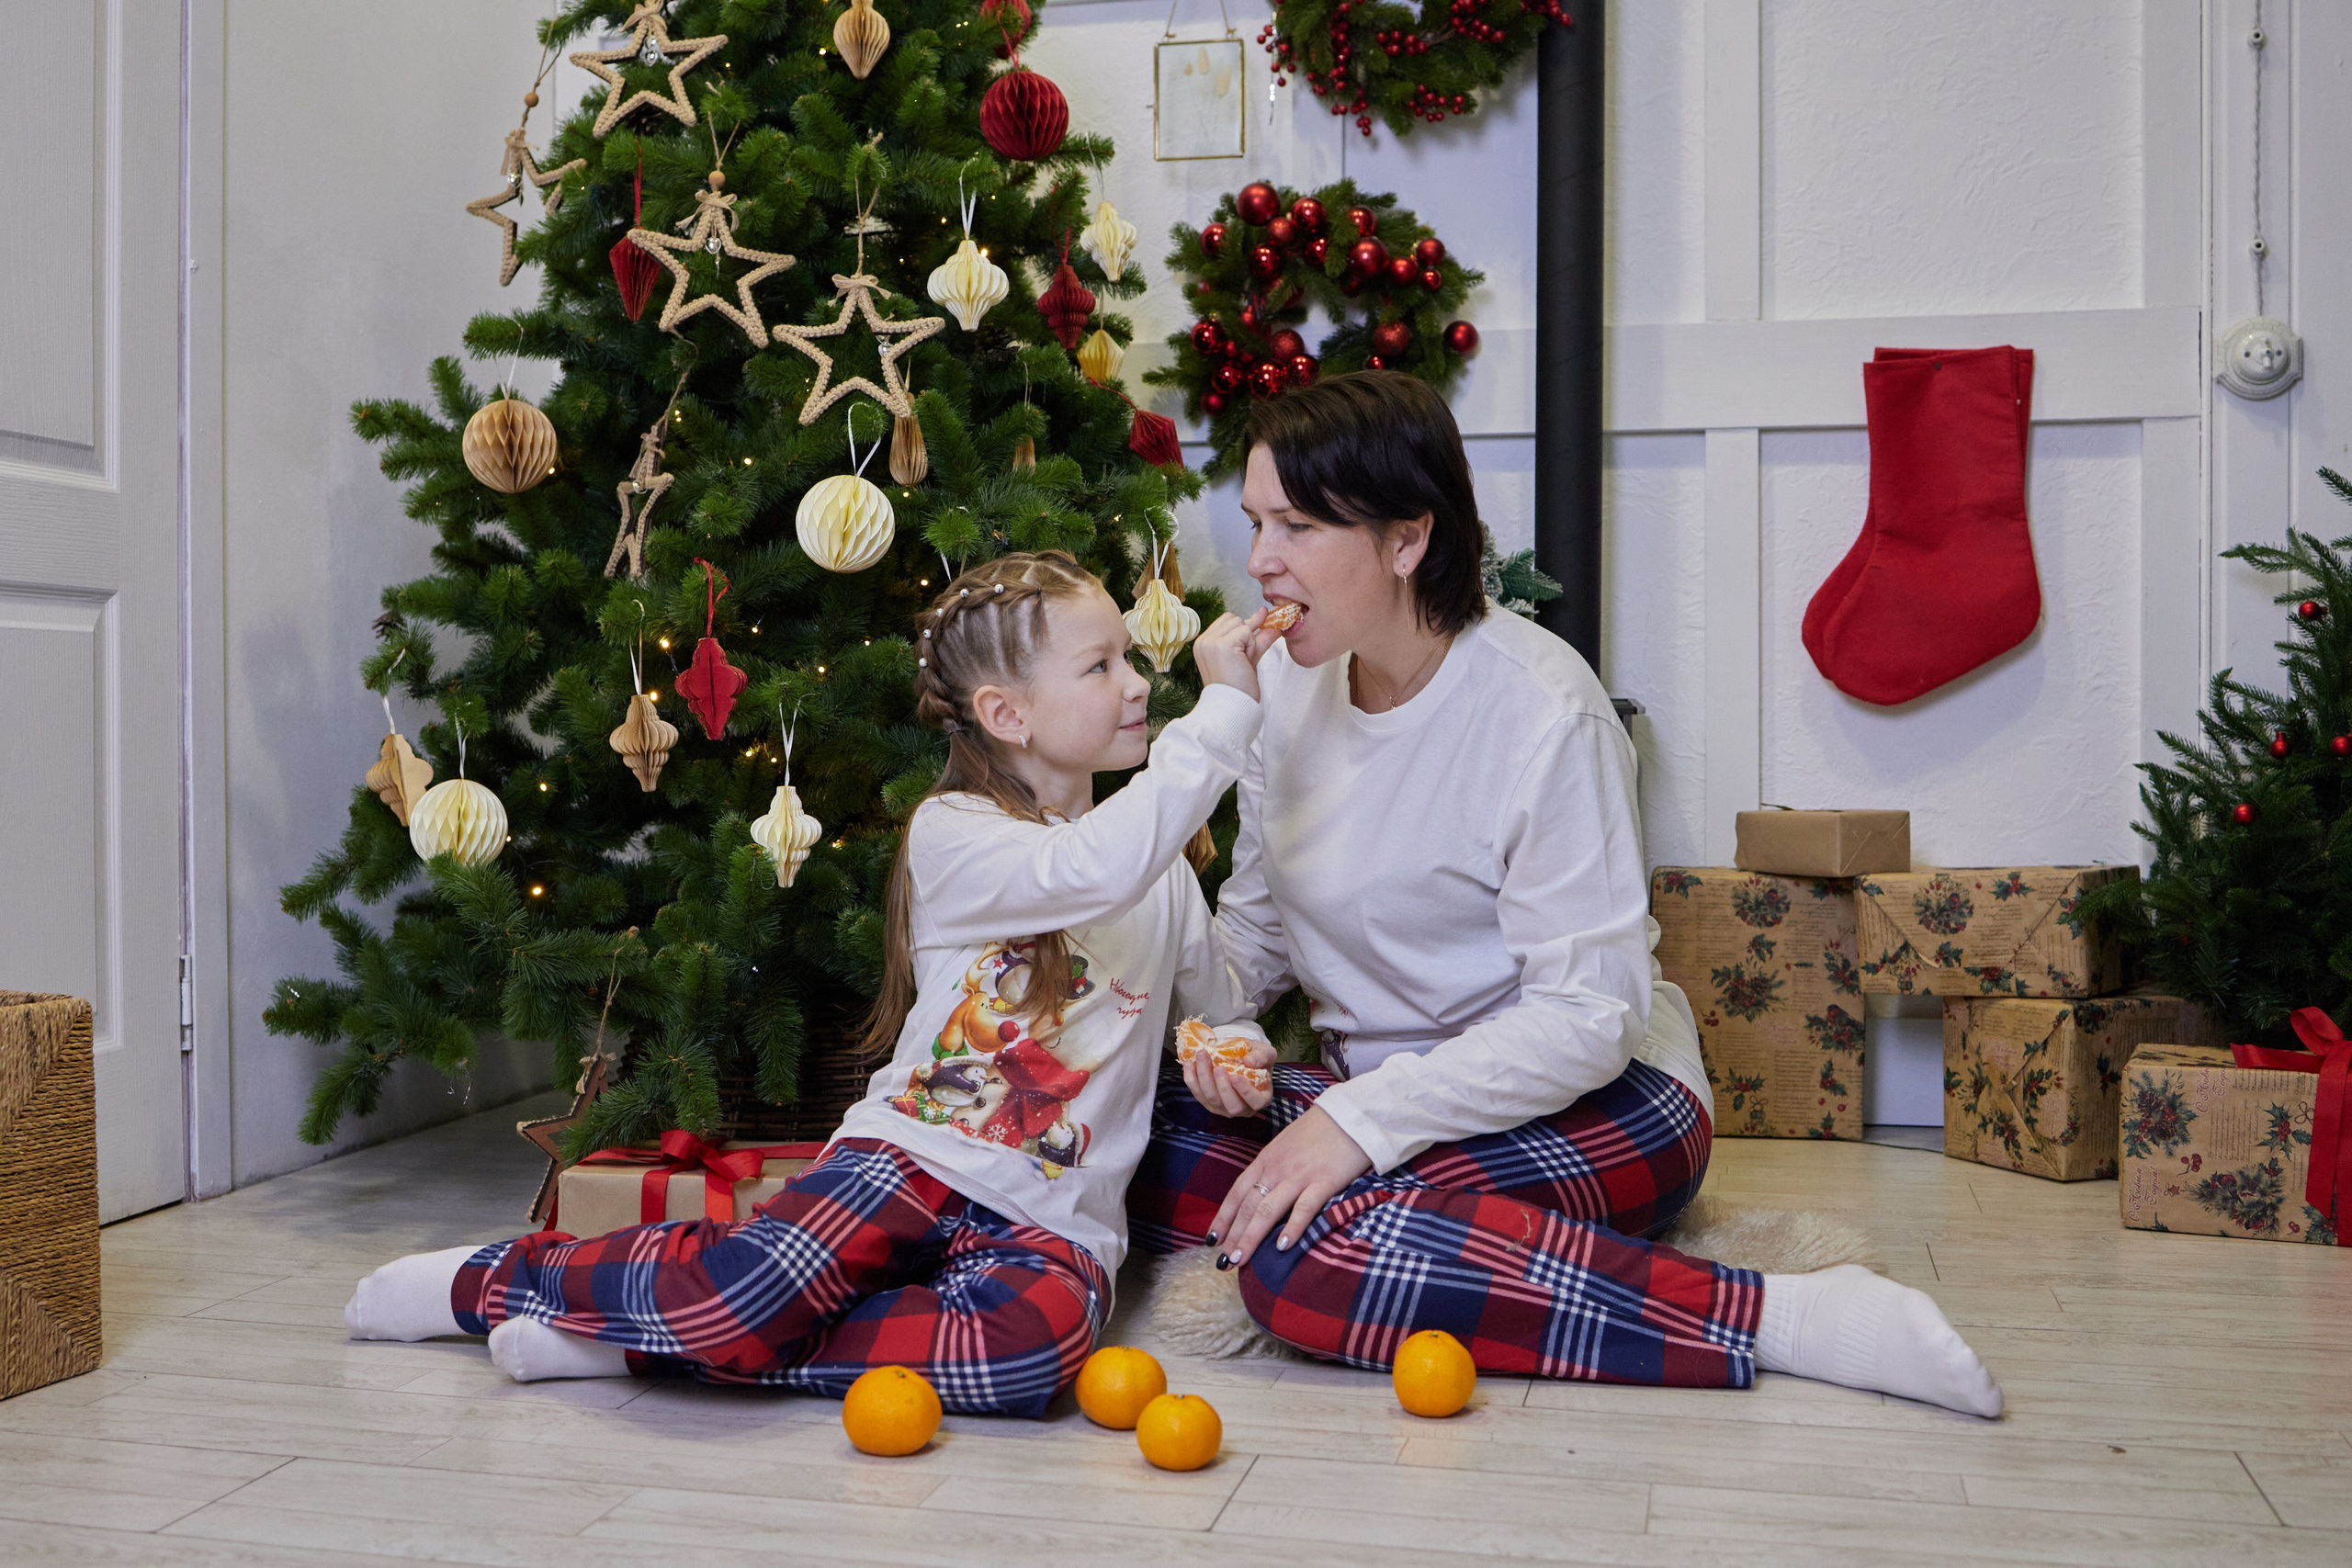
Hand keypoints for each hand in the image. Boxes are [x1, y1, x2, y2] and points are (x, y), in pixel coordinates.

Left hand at [1180, 1036, 1275, 1116]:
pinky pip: (1197, 1094)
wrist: (1239, 1056)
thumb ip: (1262, 1056)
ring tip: (1202, 1056)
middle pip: (1232, 1106)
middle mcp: (1243, 1108)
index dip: (1245, 1092)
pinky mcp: (1207, 1102)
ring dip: (1204, 1078)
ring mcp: (1223, 1107)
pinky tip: (1190, 1064)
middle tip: (1218, 1067)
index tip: (1235, 1076)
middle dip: (1222, 1087)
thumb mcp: (1265, 1052)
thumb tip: (1249, 1062)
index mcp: (1261, 1098)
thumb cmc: (1255, 1057)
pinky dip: (1191, 1079)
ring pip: (1211, 1099)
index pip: (1256, 1102)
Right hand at [1190, 610, 1272, 700]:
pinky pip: (1247, 632)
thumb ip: (1256, 636)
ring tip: (1241, 663)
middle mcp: (1203, 640)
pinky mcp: (1223, 644)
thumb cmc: (1238, 687)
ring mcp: (1211, 641)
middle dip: (1245, 637)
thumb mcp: (1247, 656)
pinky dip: (1251, 647)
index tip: (1245, 650)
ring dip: (1249, 642)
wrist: (1233, 707)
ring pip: (1242, 623)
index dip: (1242, 631)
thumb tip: (1267, 614)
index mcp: (1203, 643)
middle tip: (1241, 661)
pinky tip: (1244, 662)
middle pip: (1235, 618)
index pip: (1227, 620)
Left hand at [1211, 1105, 1372, 1265]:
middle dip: (1233, 1235)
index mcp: (1266, 1159)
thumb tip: (1261, 1193)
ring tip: (1239, 1260)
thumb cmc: (1319, 1130)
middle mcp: (1277, 1169)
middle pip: (1248, 1206)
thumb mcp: (1286, 1145)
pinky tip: (1283, 1247)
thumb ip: (1274, 1167)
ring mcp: (1299, 1176)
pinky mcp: (1324, 1181)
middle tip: (1223, 1262)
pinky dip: (1292, 1228)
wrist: (1350, 1115)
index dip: (1223, 1218)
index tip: (1211, 1240)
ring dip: (1251, 1237)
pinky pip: (1304, 1208)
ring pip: (1268, 1211)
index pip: (1237, 1192)